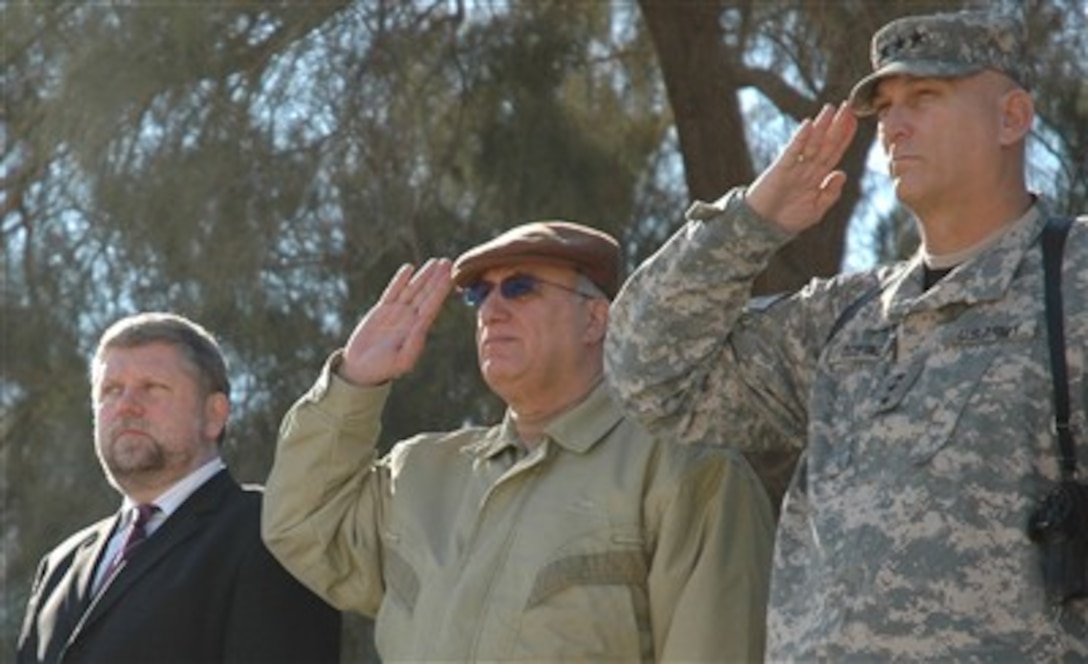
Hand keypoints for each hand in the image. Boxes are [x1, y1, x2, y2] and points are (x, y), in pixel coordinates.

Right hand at [338, 258, 452, 386]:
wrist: (361, 369)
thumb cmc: (383, 369)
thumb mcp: (401, 362)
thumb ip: (413, 346)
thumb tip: (422, 327)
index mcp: (418, 330)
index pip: (432, 306)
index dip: (441, 290)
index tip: (451, 276)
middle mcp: (410, 319)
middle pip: (426, 294)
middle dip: (437, 278)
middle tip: (448, 262)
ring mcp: (397, 313)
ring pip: (412, 289)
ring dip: (424, 275)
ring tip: (436, 261)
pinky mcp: (382, 310)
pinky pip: (393, 291)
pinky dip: (400, 280)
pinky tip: (409, 268)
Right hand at [746, 102, 857, 234]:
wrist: (762, 227)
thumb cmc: (787, 219)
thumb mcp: (816, 210)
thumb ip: (829, 194)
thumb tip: (841, 173)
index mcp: (817, 177)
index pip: (834, 152)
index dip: (845, 137)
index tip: (855, 120)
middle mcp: (807, 168)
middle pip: (826, 143)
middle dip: (838, 126)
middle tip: (849, 106)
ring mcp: (794, 167)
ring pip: (811, 143)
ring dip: (822, 126)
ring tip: (831, 109)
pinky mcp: (780, 169)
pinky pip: (792, 151)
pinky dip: (800, 138)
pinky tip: (808, 125)